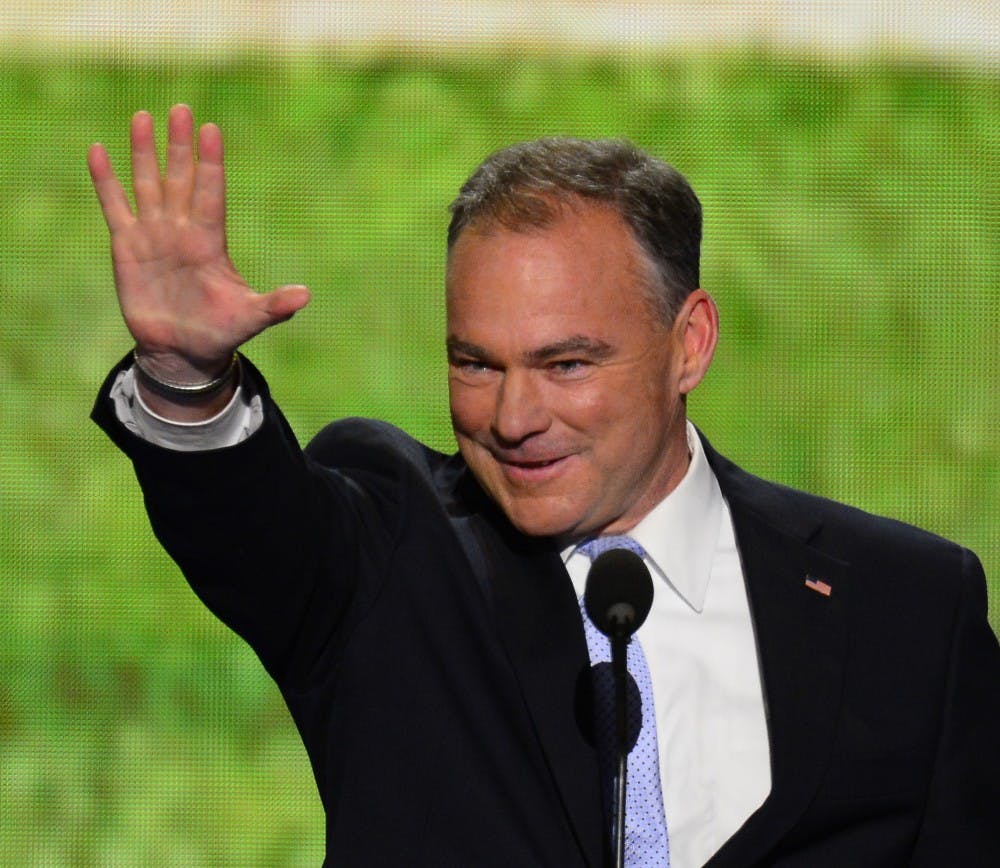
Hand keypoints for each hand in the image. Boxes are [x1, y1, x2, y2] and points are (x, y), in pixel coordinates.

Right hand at [88, 104, 309, 384]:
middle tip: (181, 108)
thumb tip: (306, 296)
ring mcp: (154, 234)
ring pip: (147, 184)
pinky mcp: (127, 245)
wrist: (183, 351)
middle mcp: (182, 230)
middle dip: (179, 146)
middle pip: (180, 179)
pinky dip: (106, 181)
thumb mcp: (250, 318)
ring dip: (144, 152)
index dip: (210, 163)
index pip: (211, 193)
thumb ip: (275, 305)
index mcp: (210, 242)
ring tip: (143, 116)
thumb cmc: (220, 332)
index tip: (211, 130)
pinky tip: (99, 151)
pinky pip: (115, 207)